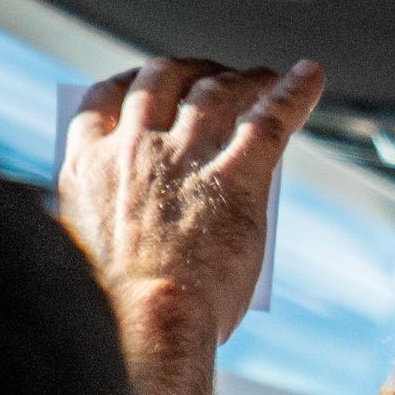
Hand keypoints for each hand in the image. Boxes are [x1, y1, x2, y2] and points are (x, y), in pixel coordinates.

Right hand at [60, 58, 322, 354]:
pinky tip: (310, 76)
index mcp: (84, 167)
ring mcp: (181, 160)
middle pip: (158, 81)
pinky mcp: (234, 180)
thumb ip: (108, 213)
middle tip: (211, 75)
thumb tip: (142, 207)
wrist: (145, 324)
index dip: (130, 82)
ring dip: (241, 78)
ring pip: (214, 93)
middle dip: (187, 70)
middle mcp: (130, 150)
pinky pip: (269, 121)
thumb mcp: (90, 247)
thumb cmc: (119, 307)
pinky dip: (293, 93)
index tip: (148, 80)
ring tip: (261, 76)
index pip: (102, 100)